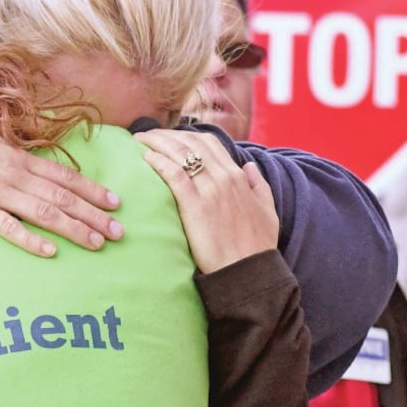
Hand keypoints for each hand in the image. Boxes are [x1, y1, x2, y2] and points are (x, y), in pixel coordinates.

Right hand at [0, 137, 123, 256]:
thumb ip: (22, 160)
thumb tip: (48, 173)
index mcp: (22, 160)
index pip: (65, 176)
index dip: (92, 190)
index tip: (116, 203)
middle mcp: (16, 177)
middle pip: (63, 197)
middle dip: (94, 214)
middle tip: (119, 231)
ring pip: (44, 213)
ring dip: (74, 228)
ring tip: (98, 242)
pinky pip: (8, 228)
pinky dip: (30, 240)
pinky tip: (51, 251)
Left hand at [134, 129, 278, 273]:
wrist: (249, 271)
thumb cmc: (256, 246)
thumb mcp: (267, 210)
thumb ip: (259, 185)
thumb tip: (249, 166)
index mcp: (238, 176)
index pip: (209, 143)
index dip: (185, 135)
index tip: (168, 136)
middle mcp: (225, 177)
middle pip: (191, 142)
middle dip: (166, 134)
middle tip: (146, 134)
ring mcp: (210, 190)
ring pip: (180, 153)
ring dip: (157, 142)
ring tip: (139, 140)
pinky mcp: (195, 206)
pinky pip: (174, 175)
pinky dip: (159, 162)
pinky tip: (146, 158)